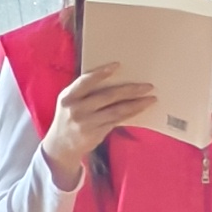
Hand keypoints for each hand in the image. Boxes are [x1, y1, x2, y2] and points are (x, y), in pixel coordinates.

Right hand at [40, 64, 156, 180]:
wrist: (60, 146)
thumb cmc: (69, 119)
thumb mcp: (69, 103)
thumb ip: (85, 93)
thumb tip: (114, 81)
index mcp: (68, 96)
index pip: (85, 81)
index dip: (101, 73)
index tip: (117, 65)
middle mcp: (76, 109)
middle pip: (107, 96)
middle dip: (130, 90)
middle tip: (147, 86)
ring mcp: (86, 122)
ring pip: (116, 110)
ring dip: (136, 104)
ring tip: (150, 99)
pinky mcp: (96, 133)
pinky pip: (117, 121)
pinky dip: (130, 114)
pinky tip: (140, 109)